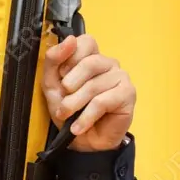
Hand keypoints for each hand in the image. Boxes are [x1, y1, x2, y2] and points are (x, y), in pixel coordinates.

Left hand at [42, 34, 135, 151]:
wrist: (80, 140)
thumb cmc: (69, 111)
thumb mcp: (51, 85)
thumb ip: (54, 60)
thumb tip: (69, 39)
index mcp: (91, 57)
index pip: (87, 41)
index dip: (71, 57)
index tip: (61, 76)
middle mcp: (108, 64)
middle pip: (90, 62)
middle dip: (70, 85)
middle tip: (62, 102)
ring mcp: (120, 78)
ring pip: (94, 85)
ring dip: (74, 104)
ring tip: (67, 116)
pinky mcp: (128, 95)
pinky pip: (103, 101)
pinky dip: (86, 116)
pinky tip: (78, 127)